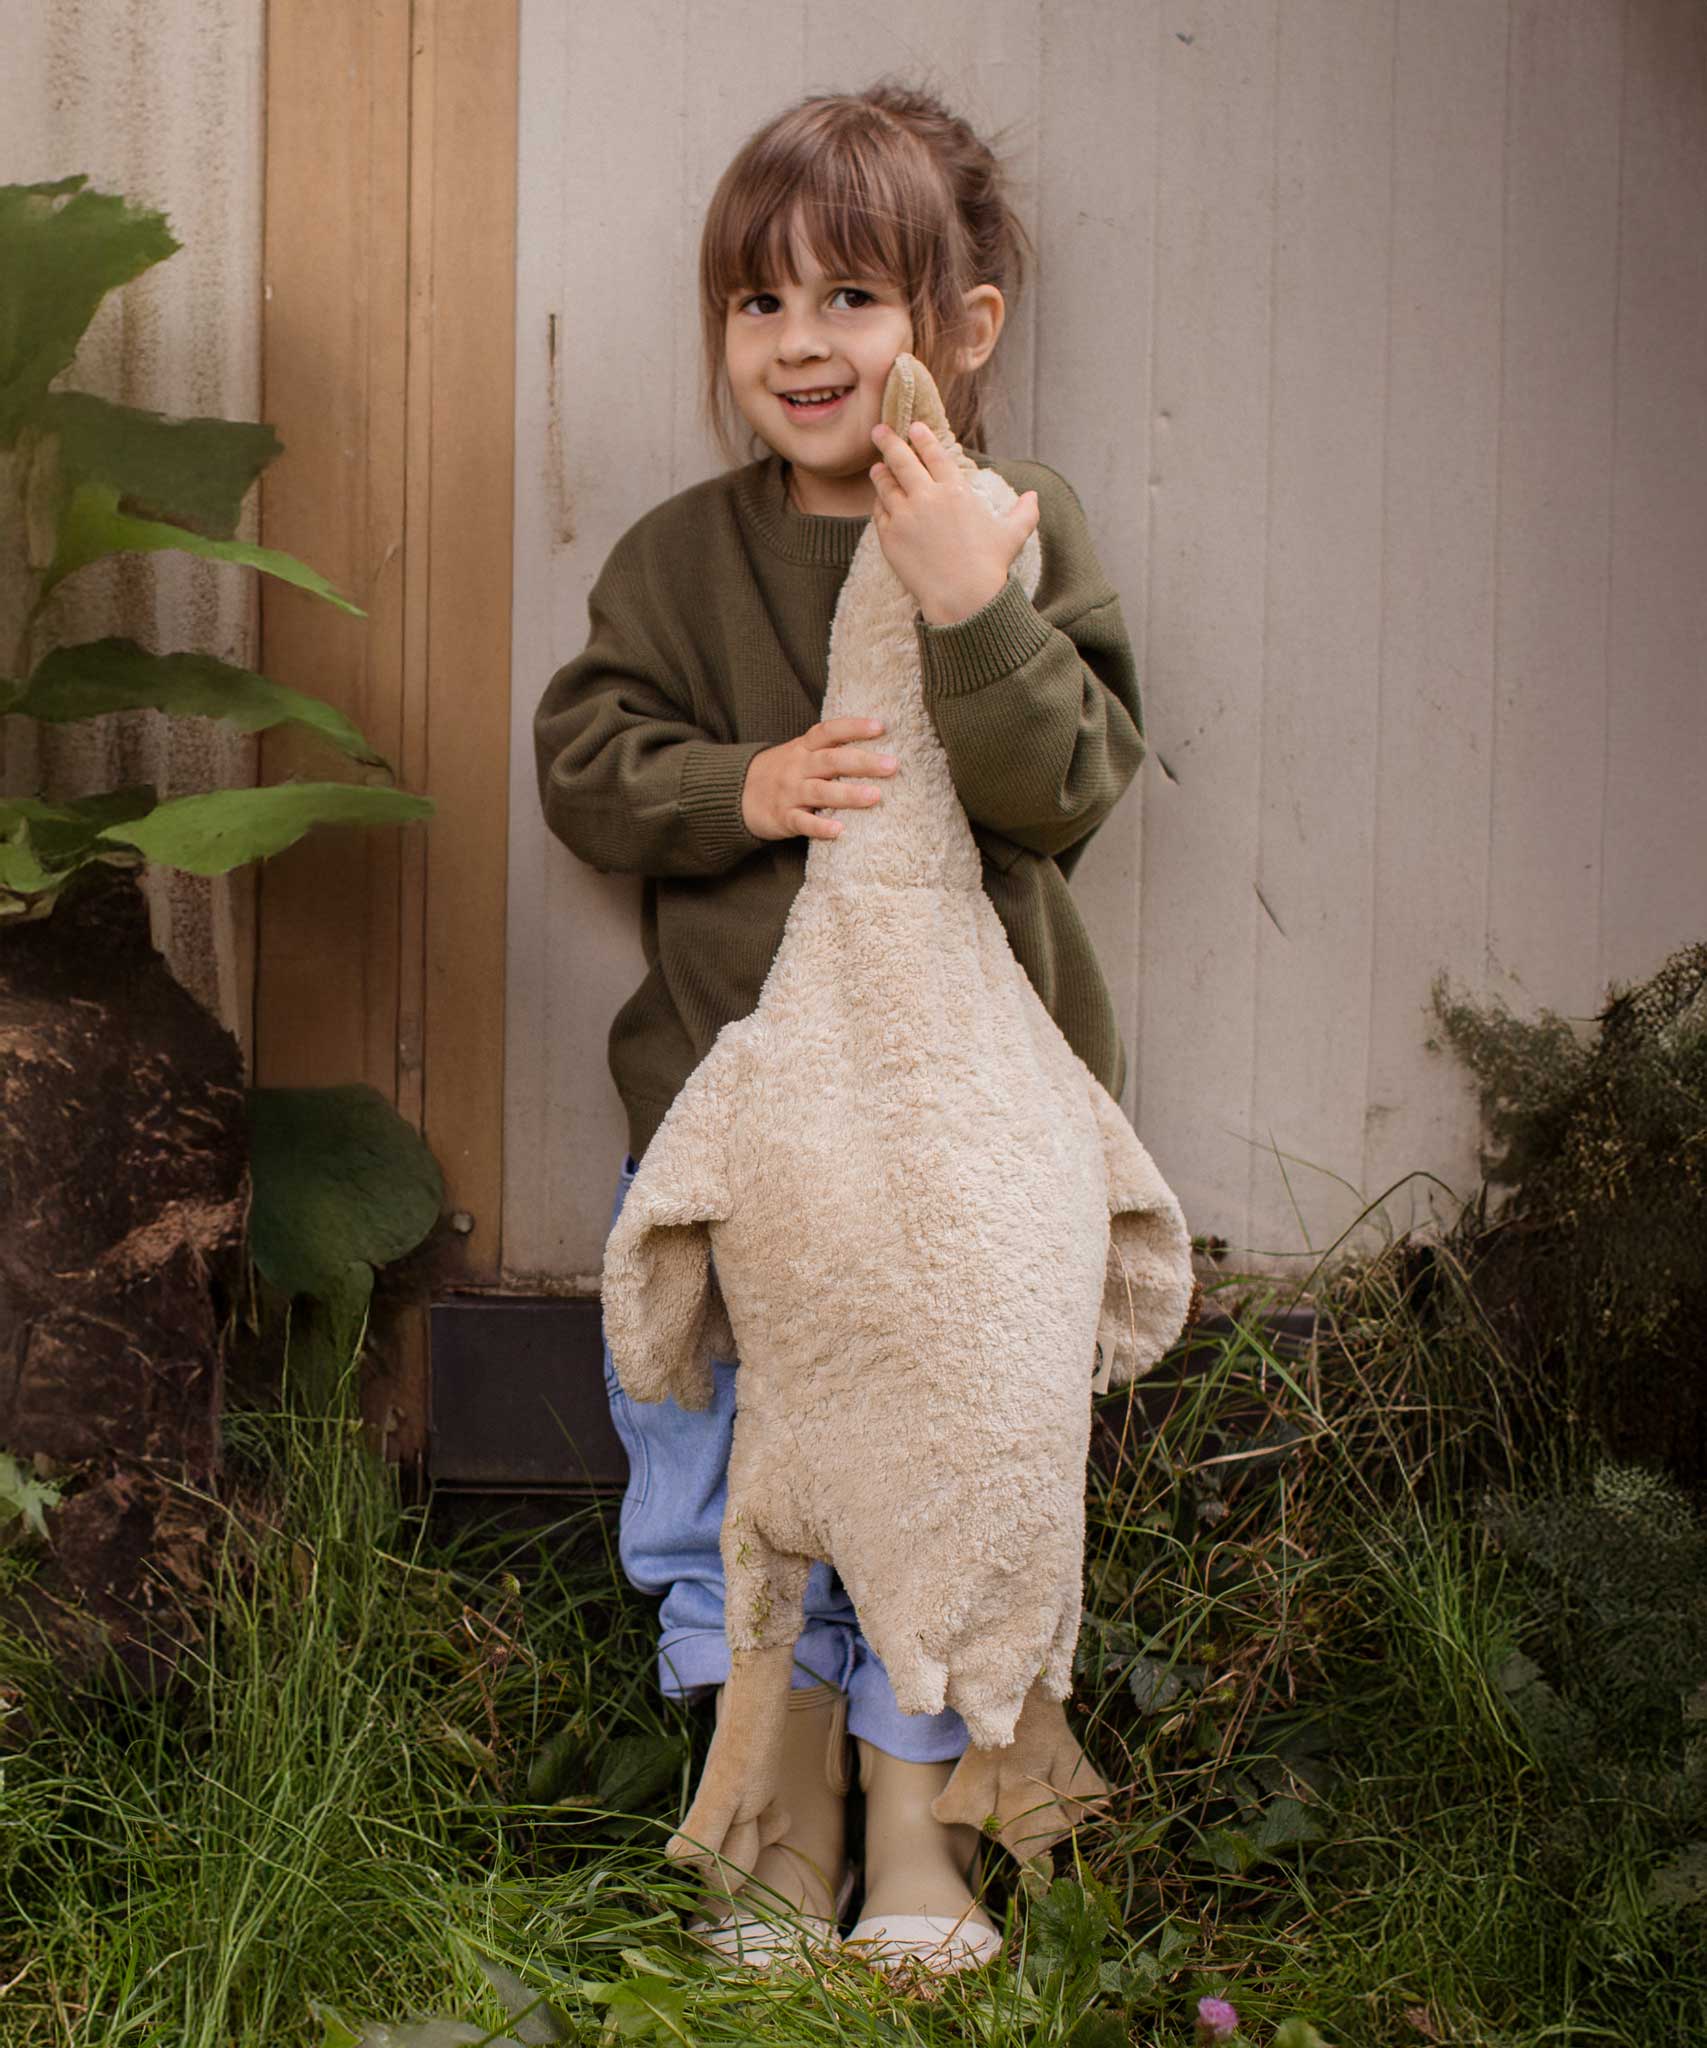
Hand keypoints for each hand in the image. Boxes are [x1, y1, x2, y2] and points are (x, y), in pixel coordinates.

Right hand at [740, 717, 896, 840]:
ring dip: (848, 794)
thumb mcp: (801, 752)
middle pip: (832, 761)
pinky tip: (839, 830)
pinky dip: (820, 827)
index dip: (854, 727)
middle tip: (892, 765)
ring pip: (820, 792)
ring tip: (875, 796)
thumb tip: (877, 746)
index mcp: (804, 747)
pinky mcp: (783, 818)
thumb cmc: (783, 771)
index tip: (881, 727)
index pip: (829, 731)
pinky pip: (803, 823)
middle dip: (863, 762)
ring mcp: (790, 792)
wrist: (736, 792)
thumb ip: (830, 749)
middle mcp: (798, 767)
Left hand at [869, 420, 1039, 625]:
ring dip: (880, 472)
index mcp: (955, 490)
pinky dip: (879, 504)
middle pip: (901, 459)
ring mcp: (904, 516)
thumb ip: (1024, 512)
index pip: (934, 454)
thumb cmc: (989, 566)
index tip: (914, 427)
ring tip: (877, 467)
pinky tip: (880, 501)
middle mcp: (926, 497)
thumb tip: (1034, 497)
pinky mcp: (890, 537)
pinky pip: (879, 512)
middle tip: (879, 431)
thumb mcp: (1013, 535)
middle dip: (888, 441)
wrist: (962, 597)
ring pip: (885, 484)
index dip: (922, 437)